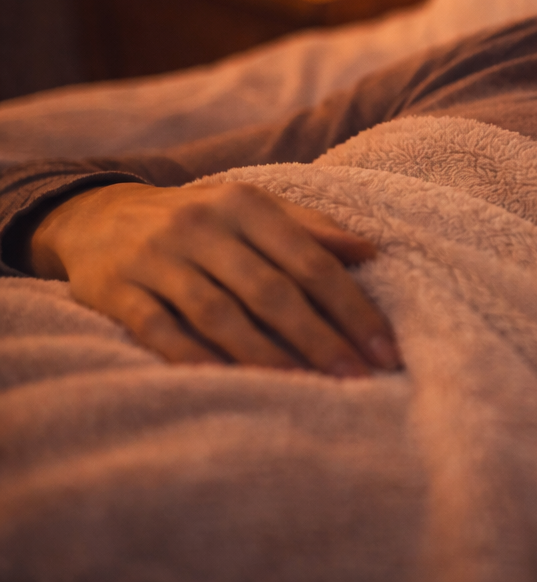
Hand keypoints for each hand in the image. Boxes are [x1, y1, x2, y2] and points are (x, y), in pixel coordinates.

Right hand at [29, 181, 400, 376]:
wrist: (97, 216)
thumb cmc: (202, 220)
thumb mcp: (254, 209)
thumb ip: (311, 229)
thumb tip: (370, 251)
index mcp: (245, 204)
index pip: (310, 261)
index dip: (352, 307)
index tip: (384, 348)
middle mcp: (201, 226)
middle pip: (271, 291)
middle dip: (319, 338)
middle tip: (356, 378)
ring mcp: (156, 259)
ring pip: (220, 314)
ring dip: (266, 355)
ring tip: (307, 387)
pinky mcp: (116, 291)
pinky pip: (160, 330)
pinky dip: (196, 358)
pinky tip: (229, 383)